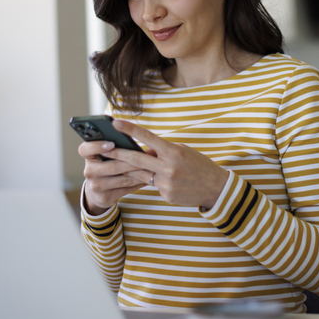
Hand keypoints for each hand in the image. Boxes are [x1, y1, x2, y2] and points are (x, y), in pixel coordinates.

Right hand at [78, 139, 151, 214]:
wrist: (98, 191)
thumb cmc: (107, 165)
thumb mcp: (106, 155)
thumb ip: (116, 145)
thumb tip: (140, 134)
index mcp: (88, 156)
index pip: (85, 149)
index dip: (97, 146)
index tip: (112, 143)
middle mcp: (89, 171)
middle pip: (112, 165)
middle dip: (132, 160)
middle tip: (148, 155)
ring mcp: (96, 186)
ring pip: (122, 178)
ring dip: (139, 172)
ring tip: (153, 166)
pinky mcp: (105, 197)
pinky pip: (126, 188)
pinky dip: (139, 182)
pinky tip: (150, 177)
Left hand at [102, 119, 228, 210]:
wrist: (216, 188)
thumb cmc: (199, 165)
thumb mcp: (183, 151)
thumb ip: (163, 151)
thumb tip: (144, 151)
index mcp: (174, 152)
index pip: (148, 138)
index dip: (131, 129)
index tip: (116, 122)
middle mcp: (169, 168)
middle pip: (137, 159)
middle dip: (117, 154)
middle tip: (103, 148)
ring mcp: (167, 184)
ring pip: (141, 175)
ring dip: (129, 169)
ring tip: (117, 164)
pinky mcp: (167, 196)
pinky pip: (153, 186)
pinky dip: (154, 181)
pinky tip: (164, 180)